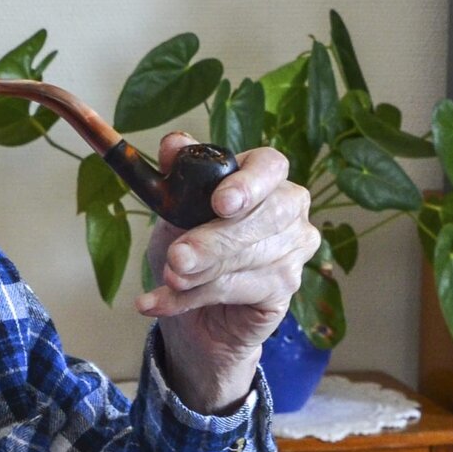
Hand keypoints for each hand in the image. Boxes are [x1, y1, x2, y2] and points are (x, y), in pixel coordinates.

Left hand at [137, 136, 317, 413]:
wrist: (195, 309)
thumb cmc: (190, 246)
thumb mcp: (174, 210)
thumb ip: (177, 175)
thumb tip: (174, 142)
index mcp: (264, 177)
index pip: (271, 166)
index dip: (249, 183)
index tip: (220, 202)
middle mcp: (289, 209)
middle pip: (268, 216)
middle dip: (217, 240)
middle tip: (178, 256)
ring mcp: (294, 250)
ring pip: (251, 259)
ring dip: (201, 273)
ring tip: (168, 278)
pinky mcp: (285, 289)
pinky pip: (239, 291)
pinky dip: (194, 297)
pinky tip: (158, 302)